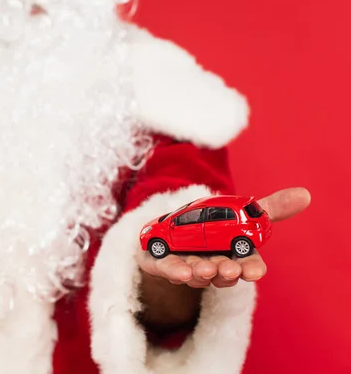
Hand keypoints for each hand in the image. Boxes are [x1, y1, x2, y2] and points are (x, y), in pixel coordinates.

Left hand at [136, 187, 310, 288]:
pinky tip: (179, 272)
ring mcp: (187, 265)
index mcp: (233, 254)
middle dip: (226, 272)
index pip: (247, 265)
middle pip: (222, 272)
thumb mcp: (239, 213)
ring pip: (196, 273)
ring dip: (201, 273)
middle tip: (228, 269)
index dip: (251, 269)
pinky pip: (168, 269)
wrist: (169, 233)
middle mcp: (212, 264)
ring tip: (203, 268)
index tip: (253, 272)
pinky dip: (174, 271)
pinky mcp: (162, 264)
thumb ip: (269, 209)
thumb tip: (305, 194)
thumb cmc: (211, 227)